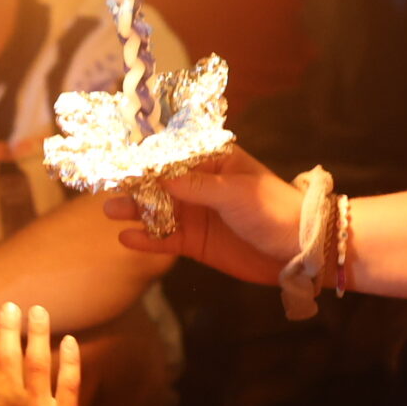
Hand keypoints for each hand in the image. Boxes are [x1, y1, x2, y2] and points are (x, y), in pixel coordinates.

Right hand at [103, 145, 296, 285]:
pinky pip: (165, 239)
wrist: (300, 250)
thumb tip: (157, 176)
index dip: (147, 156)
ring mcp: (196, 214)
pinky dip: (146, 239)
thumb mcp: (235, 192)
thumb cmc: (274, 209)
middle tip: (106, 184)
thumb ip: (195, 185)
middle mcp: (200, 186)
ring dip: (135, 211)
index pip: (174, 154)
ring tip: (110, 211)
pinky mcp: (195, 242)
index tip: (119, 156)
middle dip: (134, 184)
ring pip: (157, 211)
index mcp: (213, 162)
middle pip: (159, 183)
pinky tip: (127, 239)